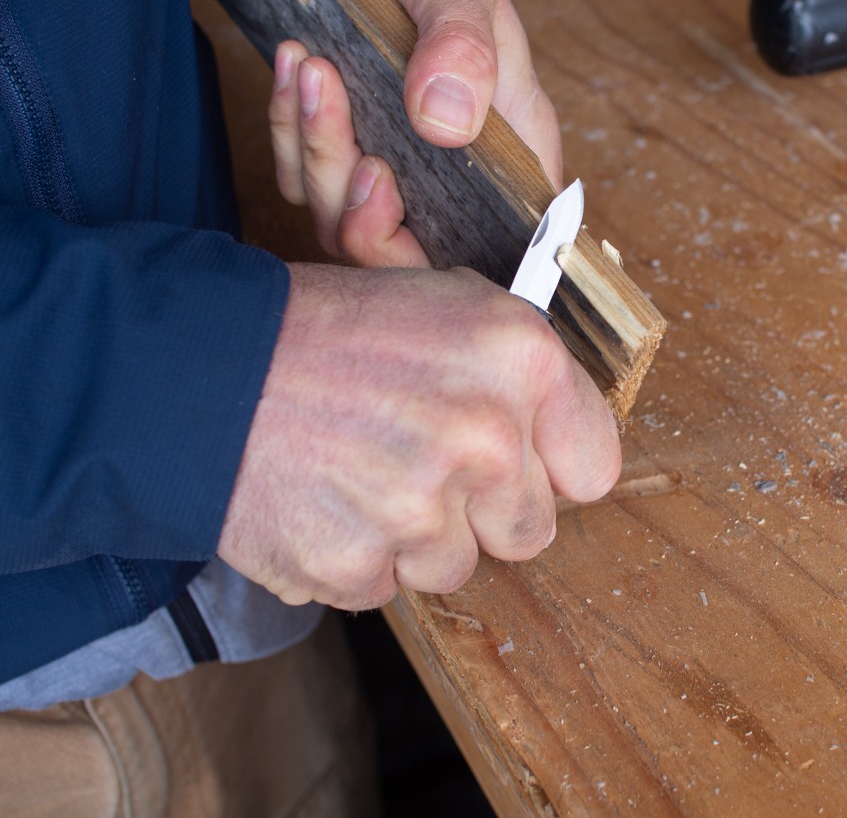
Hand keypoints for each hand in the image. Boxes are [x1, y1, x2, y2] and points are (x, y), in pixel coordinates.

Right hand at [218, 264, 621, 608]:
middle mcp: (485, 437)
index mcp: (521, 360)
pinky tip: (325, 500)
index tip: (521, 463)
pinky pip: (385, 589)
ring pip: (455, 567)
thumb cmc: (330, 330)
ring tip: (360, 472)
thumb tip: (565, 444)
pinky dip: (356, 557)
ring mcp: (420, 509)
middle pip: (530, 531)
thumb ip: (520, 377)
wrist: (204, 366)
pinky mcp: (356, 565)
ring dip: (414, 536)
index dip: (553, 467)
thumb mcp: (446, 305)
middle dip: (483, 510)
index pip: (595, 466)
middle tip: (421, 462)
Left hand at [269, 0, 561, 266]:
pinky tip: (293, 74)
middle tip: (336, 117)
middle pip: (405, 254)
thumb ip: (462, 48)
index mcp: (508, 159)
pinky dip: (290, 134)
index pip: (496, 250)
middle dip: (356, 207)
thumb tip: (446, 123)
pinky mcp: (346, 163)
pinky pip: (306, 182)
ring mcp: (398, 181)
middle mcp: (454, 186)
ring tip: (311, 72)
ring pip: (346, 223)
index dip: (442, 257)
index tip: (386, 186)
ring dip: (317, 154)